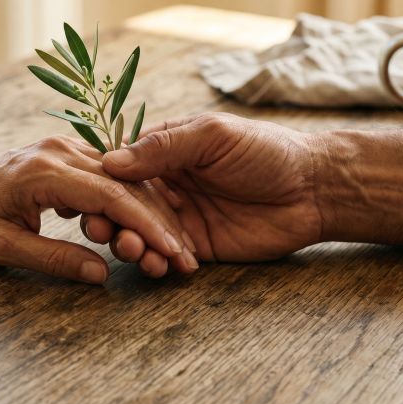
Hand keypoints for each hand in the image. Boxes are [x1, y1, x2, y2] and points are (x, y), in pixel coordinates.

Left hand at [0, 135, 195, 283]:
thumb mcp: (2, 246)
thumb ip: (53, 259)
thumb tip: (101, 275)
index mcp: (44, 171)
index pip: (111, 197)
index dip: (146, 226)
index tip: (173, 252)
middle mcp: (61, 151)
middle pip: (126, 185)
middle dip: (159, 222)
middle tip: (185, 258)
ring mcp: (67, 148)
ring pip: (125, 179)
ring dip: (151, 212)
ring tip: (174, 247)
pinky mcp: (70, 154)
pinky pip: (113, 176)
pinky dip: (134, 201)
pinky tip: (151, 226)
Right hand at [82, 113, 322, 262]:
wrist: (314, 191)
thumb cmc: (267, 151)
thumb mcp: (213, 136)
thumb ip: (164, 147)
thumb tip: (111, 161)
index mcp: (166, 151)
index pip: (121, 167)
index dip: (101, 184)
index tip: (88, 199)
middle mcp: (167, 184)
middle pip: (123, 205)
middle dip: (110, 220)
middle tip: (106, 232)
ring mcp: (180, 217)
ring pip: (140, 233)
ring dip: (130, 245)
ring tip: (136, 253)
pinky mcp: (197, 247)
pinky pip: (166, 257)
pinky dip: (157, 263)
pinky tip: (160, 267)